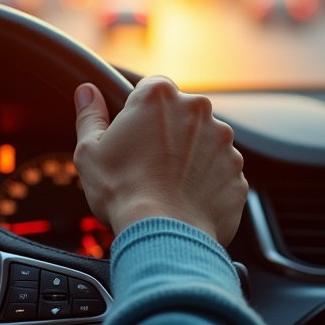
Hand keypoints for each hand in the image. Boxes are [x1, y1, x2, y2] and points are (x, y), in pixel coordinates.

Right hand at [73, 76, 247, 245]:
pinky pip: (220, 173)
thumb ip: (90, 115)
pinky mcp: (237, 172)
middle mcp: (198, 111)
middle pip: (181, 114)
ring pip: (204, 143)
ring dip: (190, 157)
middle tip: (147, 163)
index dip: (140, 111)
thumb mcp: (90, 151)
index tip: (134, 133)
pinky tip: (186, 199)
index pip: (151, 88)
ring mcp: (223, 143)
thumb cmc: (123, 192)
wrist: (164, 235)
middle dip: (168, 133)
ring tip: (167, 186)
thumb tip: (87, 92)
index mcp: (160, 97)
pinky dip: (207, 183)